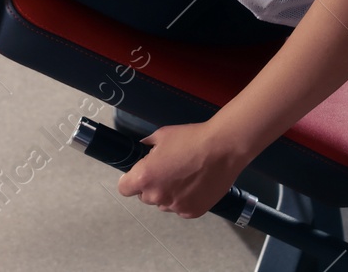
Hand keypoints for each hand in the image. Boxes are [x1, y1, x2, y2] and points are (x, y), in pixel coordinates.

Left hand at [116, 121, 248, 218]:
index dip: (129, 180)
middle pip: (144, 197)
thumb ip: (147, 146)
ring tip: (183, 177)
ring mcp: (175, 207)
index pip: (124, 189)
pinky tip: (194, 185)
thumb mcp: (162, 135)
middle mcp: (157, 196)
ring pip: (163, 203)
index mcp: (145, 177)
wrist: (223, 149)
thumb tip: (142, 149)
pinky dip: (184, 200)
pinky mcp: (192, 212)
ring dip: (167, 194)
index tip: (136, 175)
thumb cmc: (191, 139)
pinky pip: (181, 208)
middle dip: (151, 185)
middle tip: (166, 171)